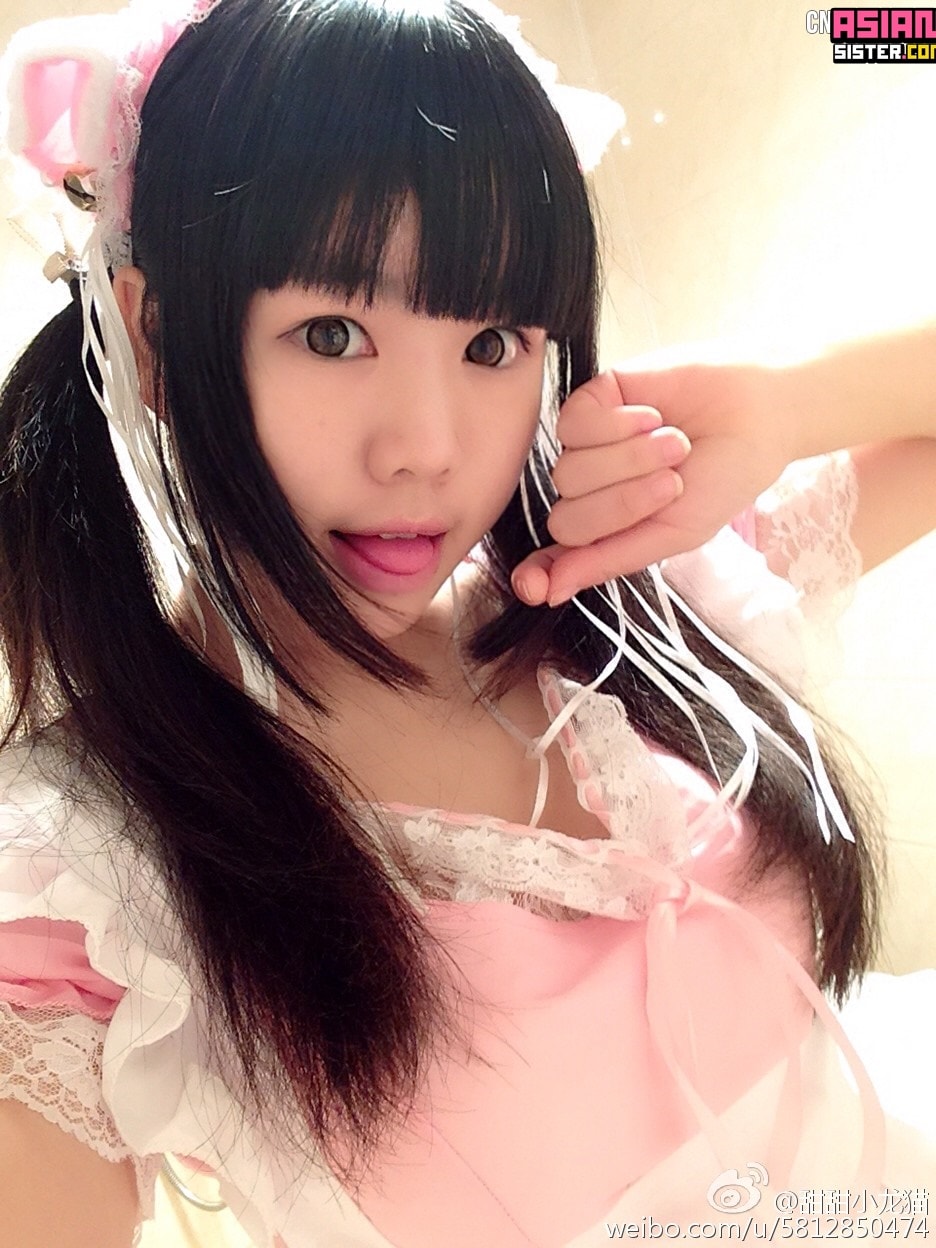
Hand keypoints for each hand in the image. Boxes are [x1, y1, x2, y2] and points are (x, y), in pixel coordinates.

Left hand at [510, 361, 791, 605]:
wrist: (758, 412)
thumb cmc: (724, 478)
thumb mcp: (675, 533)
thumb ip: (611, 559)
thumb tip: (549, 592)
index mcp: (610, 532)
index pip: (556, 559)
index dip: (539, 574)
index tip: (534, 587)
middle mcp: (591, 492)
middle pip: (566, 518)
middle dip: (624, 503)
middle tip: (673, 480)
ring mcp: (587, 448)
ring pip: (569, 472)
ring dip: (630, 459)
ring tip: (675, 442)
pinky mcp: (591, 403)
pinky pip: (574, 425)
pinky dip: (618, 424)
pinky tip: (652, 415)